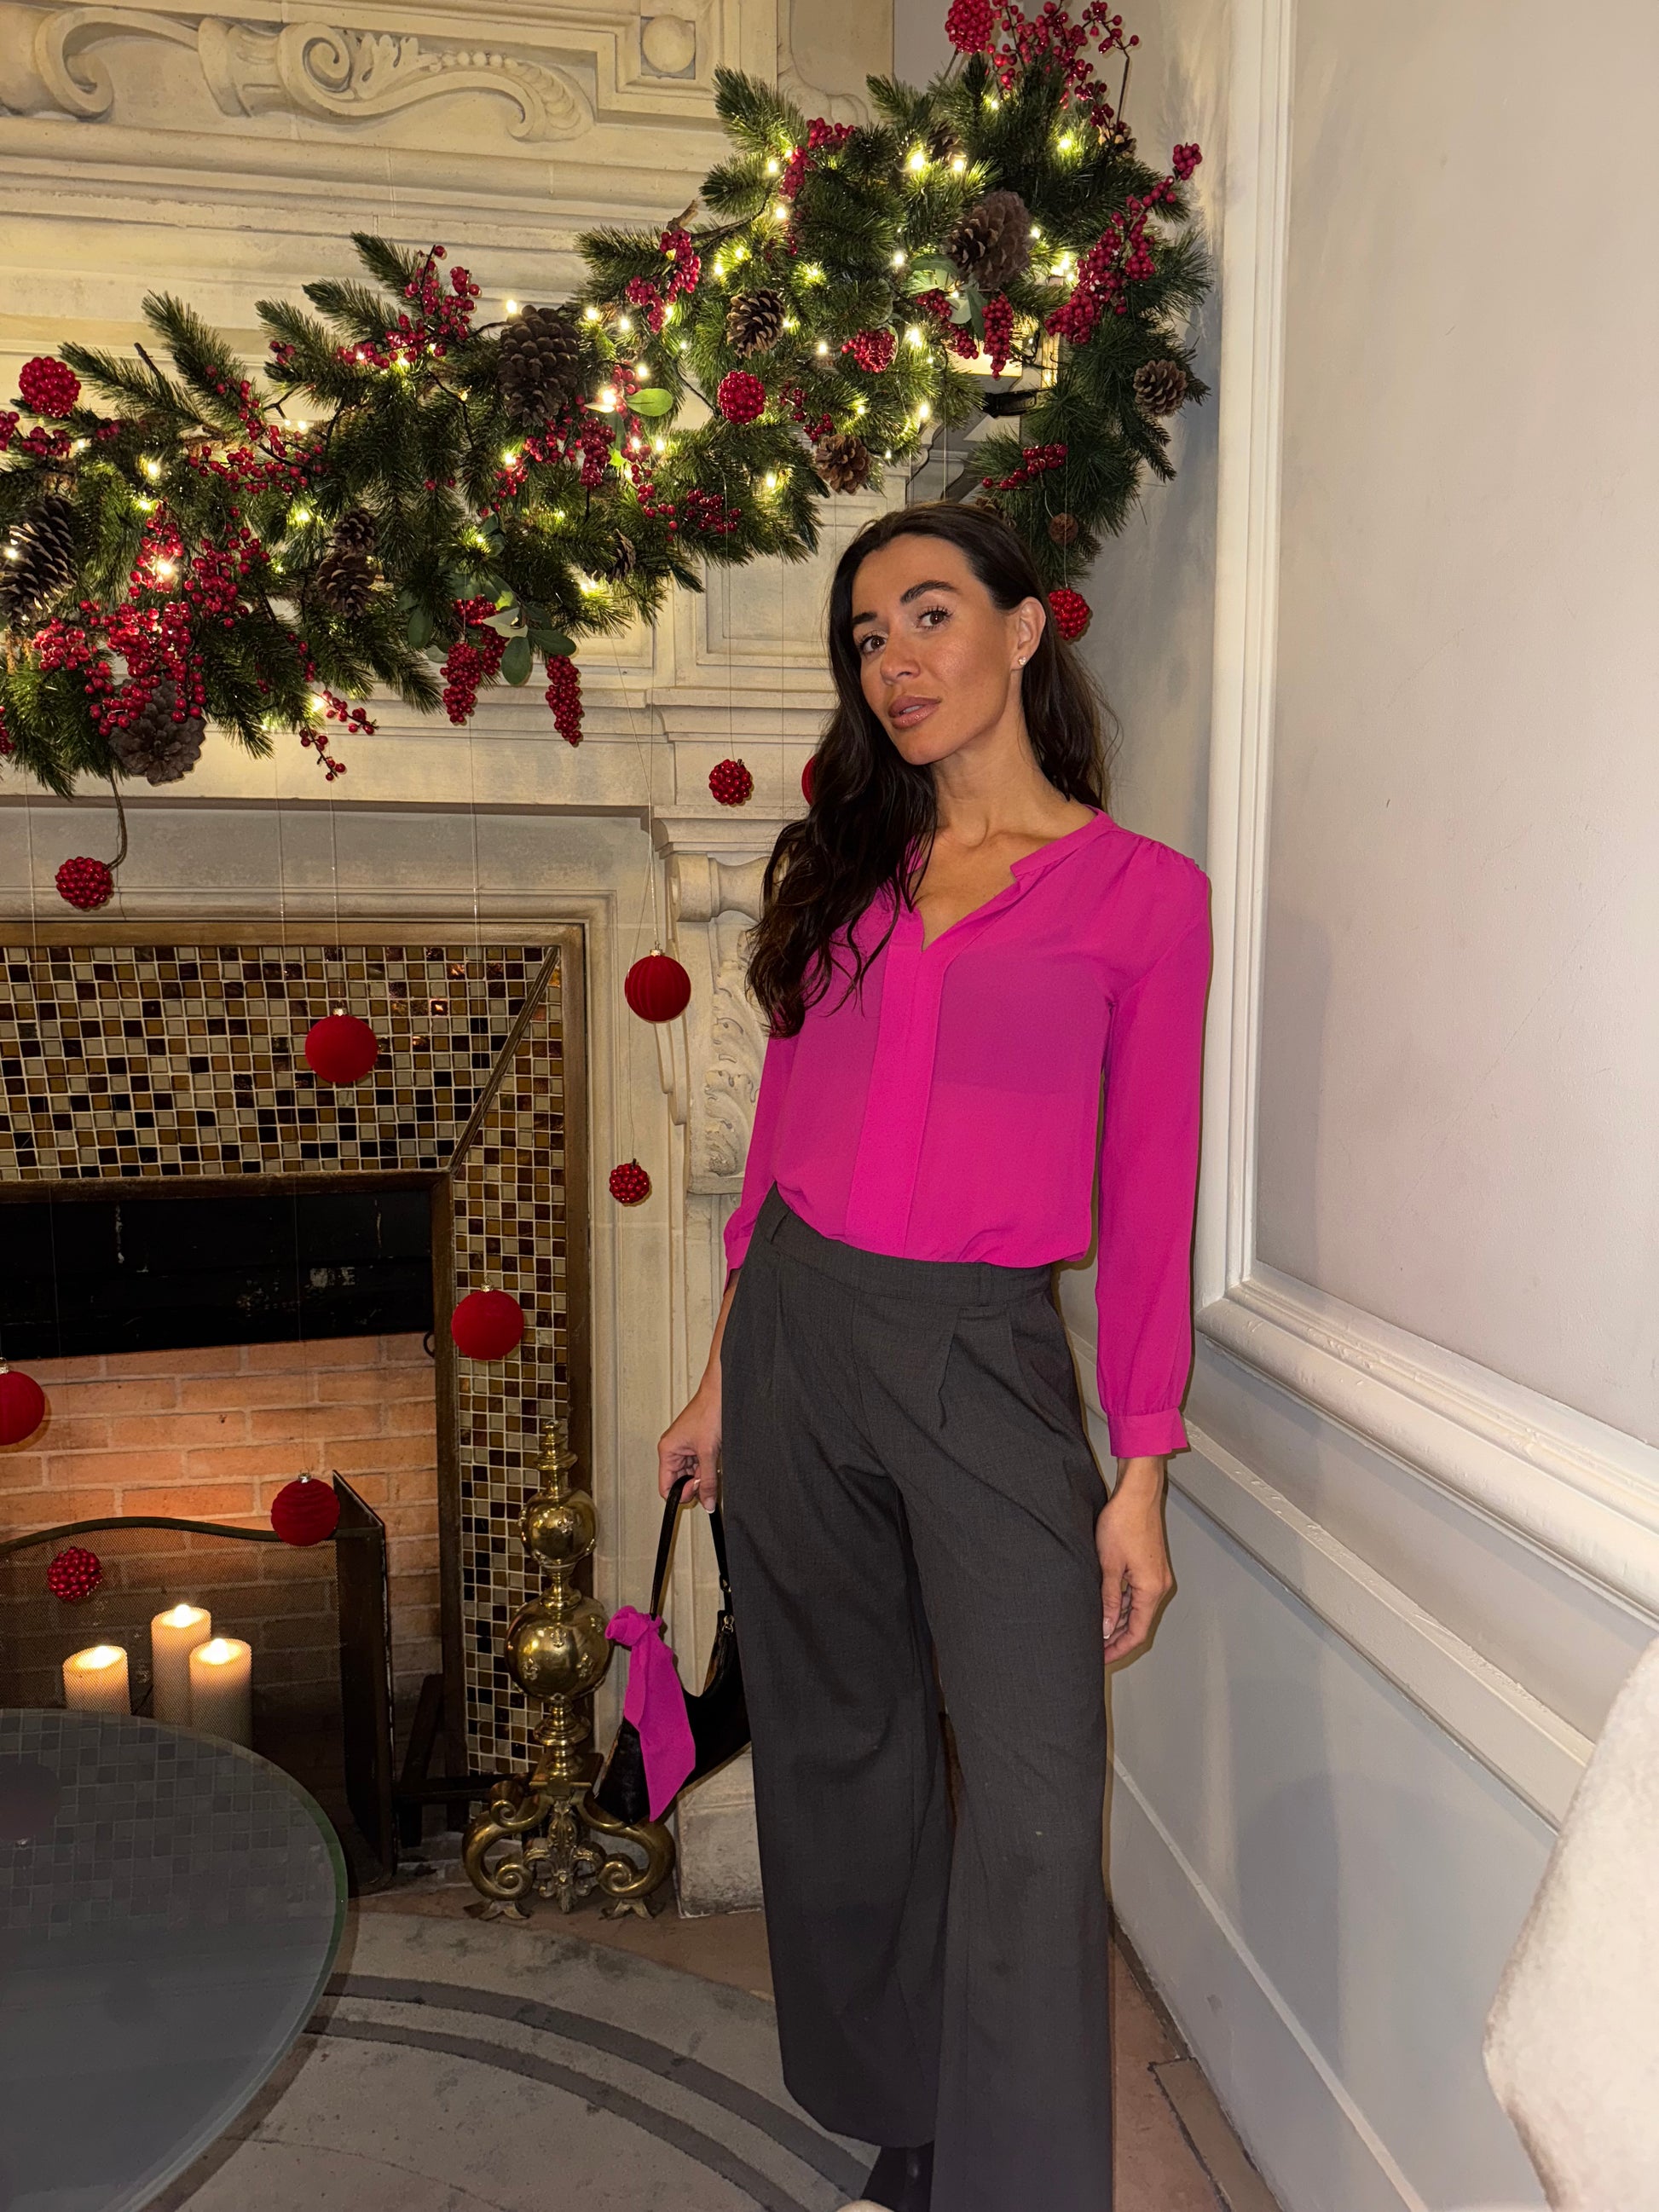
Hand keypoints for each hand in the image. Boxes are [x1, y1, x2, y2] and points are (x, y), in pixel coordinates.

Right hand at [658, 1381, 721, 1508]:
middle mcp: (673, 1449)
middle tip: (707, 1479)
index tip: (696, 1496)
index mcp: (667, 1450)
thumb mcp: (708, 1453)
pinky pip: (698, 1464)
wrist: (721, 1396)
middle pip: (679, 1480)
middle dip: (694, 1484)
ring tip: (712, 1464)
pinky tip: (714, 1461)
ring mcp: (685, 1447)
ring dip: (702, 1475)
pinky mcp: (696, 1444)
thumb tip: (707, 1501)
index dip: (680, 1494)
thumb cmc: (708, 1413)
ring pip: (690, 1473)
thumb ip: (707, 1481)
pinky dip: (706, 1467)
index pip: (665, 1486)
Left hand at [1097, 1458, 1173, 1662]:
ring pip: (1136, 1609)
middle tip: (1094, 1647)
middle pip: (1138, 1623)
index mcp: (1151, 1589)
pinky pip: (1137, 1594)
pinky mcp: (1150, 1565)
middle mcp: (1158, 1585)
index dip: (1118, 1648)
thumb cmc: (1124, 1521)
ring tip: (1096, 1630)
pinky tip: (1106, 1607)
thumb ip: (1107, 1600)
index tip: (1101, 1657)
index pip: (1136, 1632)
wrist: (1137, 1493)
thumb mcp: (1108, 1565)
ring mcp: (1156, 1575)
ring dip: (1118, 1621)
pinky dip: (1122, 1604)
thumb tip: (1105, 1627)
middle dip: (1116, 1637)